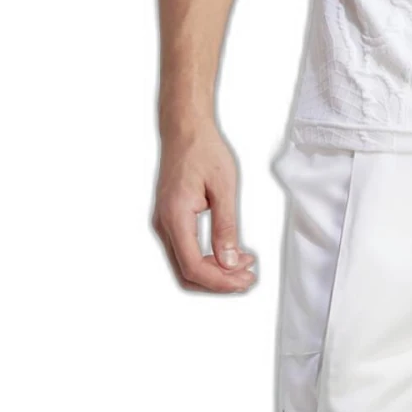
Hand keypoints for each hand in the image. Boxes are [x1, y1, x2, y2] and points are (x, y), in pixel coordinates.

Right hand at [152, 120, 257, 292]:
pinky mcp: (169, 219)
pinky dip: (206, 258)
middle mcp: (163, 224)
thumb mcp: (224, 186)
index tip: (245, 280)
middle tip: (248, 279)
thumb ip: (226, 227)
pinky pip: (184, 250)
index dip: (220, 281)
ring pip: (184, 265)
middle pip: (186, 273)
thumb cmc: (203, 149)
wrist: (185, 129)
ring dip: (213, 272)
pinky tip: (229, 253)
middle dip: (218, 282)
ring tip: (244, 267)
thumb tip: (230, 262)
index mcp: (175, 216)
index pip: (193, 266)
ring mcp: (163, 223)